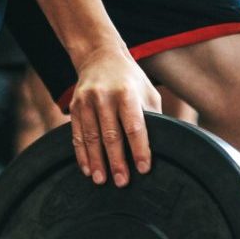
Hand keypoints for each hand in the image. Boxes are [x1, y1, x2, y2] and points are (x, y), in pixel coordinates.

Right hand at [68, 46, 161, 186]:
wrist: (100, 56)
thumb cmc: (131, 80)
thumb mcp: (148, 92)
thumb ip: (153, 117)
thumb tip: (165, 145)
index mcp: (127, 93)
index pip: (134, 126)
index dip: (139, 149)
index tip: (144, 169)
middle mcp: (104, 96)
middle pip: (111, 135)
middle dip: (116, 161)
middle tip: (122, 182)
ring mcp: (86, 101)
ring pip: (91, 137)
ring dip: (96, 162)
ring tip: (101, 181)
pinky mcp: (75, 107)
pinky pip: (77, 134)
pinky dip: (82, 154)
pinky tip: (87, 169)